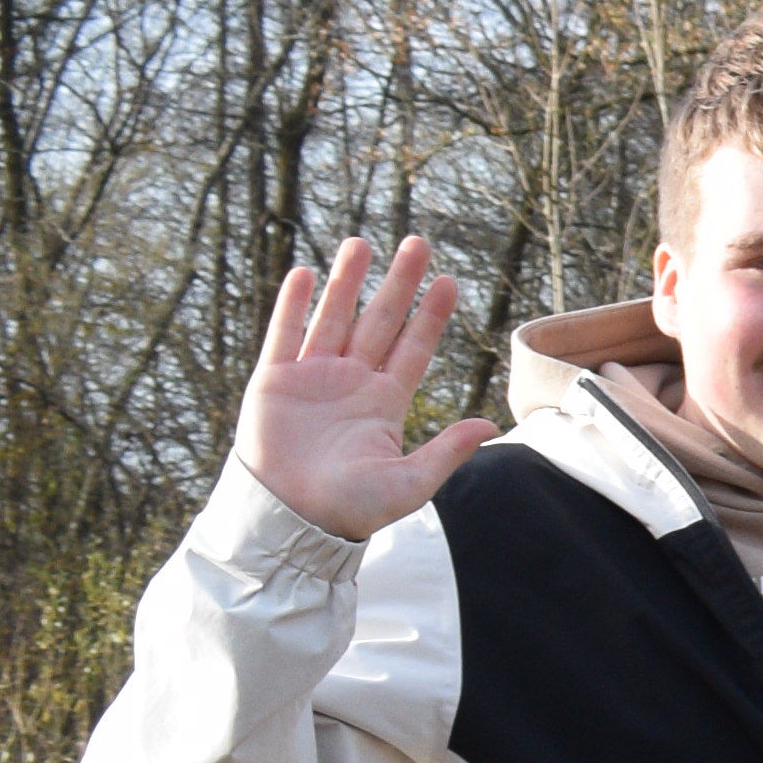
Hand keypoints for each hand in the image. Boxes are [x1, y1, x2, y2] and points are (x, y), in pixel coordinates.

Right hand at [232, 237, 491, 541]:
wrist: (292, 520)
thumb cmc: (351, 509)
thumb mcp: (408, 482)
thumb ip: (446, 452)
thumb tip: (488, 424)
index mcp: (386, 402)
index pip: (414, 347)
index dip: (431, 315)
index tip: (449, 281)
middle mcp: (351, 382)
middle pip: (380, 321)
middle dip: (398, 283)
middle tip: (417, 242)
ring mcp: (312, 377)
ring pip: (334, 317)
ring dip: (348, 281)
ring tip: (362, 243)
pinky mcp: (274, 381)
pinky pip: (285, 334)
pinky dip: (295, 304)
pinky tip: (308, 273)